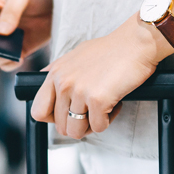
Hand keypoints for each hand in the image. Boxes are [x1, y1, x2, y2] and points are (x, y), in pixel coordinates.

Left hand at [32, 14, 172, 138]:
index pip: (38, 111)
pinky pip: (99, 126)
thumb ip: (58, 71)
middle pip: (59, 126)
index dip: (53, 119)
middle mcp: (63, 82)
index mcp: (55, 73)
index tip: (67, 115)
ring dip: (92, 126)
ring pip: (76, 131)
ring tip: (102, 109)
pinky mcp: (97, 99)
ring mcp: (79, 91)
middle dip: (77, 125)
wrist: (136, 42)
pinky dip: (108, 120)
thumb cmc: (111, 49)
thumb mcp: (75, 56)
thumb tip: (44, 77)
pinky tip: (114, 104)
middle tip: (91, 113)